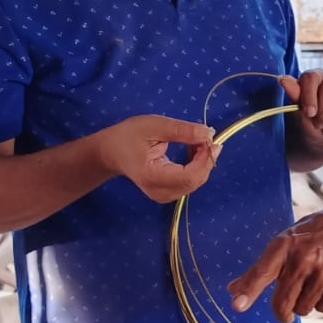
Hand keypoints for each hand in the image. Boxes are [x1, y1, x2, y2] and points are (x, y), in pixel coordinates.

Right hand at [96, 115, 217, 203]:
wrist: (112, 152)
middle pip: (195, 181)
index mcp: (152, 177)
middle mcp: (159, 192)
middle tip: (204, 136)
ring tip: (193, 141)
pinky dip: (196, 166)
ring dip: (202, 161)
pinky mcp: (167, 194)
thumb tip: (209, 134)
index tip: (211, 140)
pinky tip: (190, 151)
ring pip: (195, 182)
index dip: (206, 160)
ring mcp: (163, 196)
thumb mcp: (154, 126)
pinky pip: (190, 182)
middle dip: (206, 159)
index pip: (189, 176)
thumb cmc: (129, 136)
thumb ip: (182, 131)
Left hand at [228, 203, 322, 322]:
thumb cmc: (312, 235)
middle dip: (281, 313)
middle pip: (282, 304)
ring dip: (302, 304)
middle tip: (284, 312)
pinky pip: (322, 309)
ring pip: (303, 310)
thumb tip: (232, 290)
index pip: (262, 272)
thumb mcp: (284, 242)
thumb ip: (260, 269)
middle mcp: (303, 260)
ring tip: (310, 285)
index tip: (237, 306)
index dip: (248, 291)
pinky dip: (321, 302)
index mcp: (284, 246)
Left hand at [281, 71, 322, 158]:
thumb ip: (294, 95)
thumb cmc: (308, 125)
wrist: (322, 142)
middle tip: (318, 124)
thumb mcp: (298, 113)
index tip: (308, 114)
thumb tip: (283, 80)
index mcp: (316, 76)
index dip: (309, 97)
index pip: (311, 77)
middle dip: (322, 113)